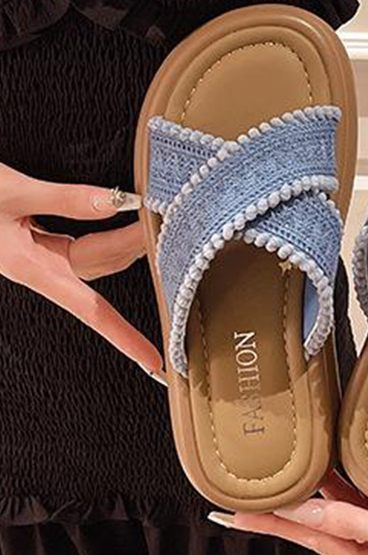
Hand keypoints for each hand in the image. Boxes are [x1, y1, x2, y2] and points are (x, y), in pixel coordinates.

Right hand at [0, 161, 165, 381]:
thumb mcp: (12, 192)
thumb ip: (67, 199)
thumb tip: (116, 202)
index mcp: (31, 268)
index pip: (92, 311)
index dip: (126, 338)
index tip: (155, 361)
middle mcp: (38, 266)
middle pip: (100, 267)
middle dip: (134, 247)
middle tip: (165, 221)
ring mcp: (35, 253)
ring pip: (92, 252)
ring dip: (121, 235)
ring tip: (151, 215)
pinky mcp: (32, 237)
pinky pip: (76, 238)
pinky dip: (100, 225)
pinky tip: (114, 212)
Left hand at [208, 467, 367, 554]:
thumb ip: (358, 523)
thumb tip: (311, 511)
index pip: (316, 541)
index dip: (276, 526)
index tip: (235, 516)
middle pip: (321, 527)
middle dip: (287, 512)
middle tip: (245, 498)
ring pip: (340, 510)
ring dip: (314, 493)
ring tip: (283, 477)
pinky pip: (363, 499)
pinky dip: (343, 483)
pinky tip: (327, 469)